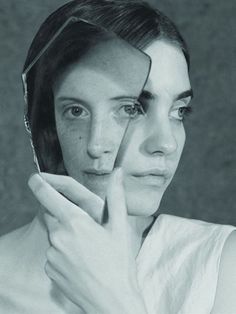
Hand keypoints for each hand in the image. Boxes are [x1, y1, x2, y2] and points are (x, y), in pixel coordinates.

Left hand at [28, 169, 147, 313]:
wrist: (111, 301)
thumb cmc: (118, 263)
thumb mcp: (119, 227)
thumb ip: (116, 196)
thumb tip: (118, 172)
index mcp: (74, 221)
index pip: (47, 195)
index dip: (39, 183)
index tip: (35, 177)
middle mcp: (58, 236)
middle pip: (53, 214)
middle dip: (64, 214)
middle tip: (86, 226)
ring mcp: (52, 254)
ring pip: (55, 234)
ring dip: (66, 234)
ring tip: (88, 247)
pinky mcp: (50, 269)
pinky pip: (54, 252)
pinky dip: (63, 251)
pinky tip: (81, 260)